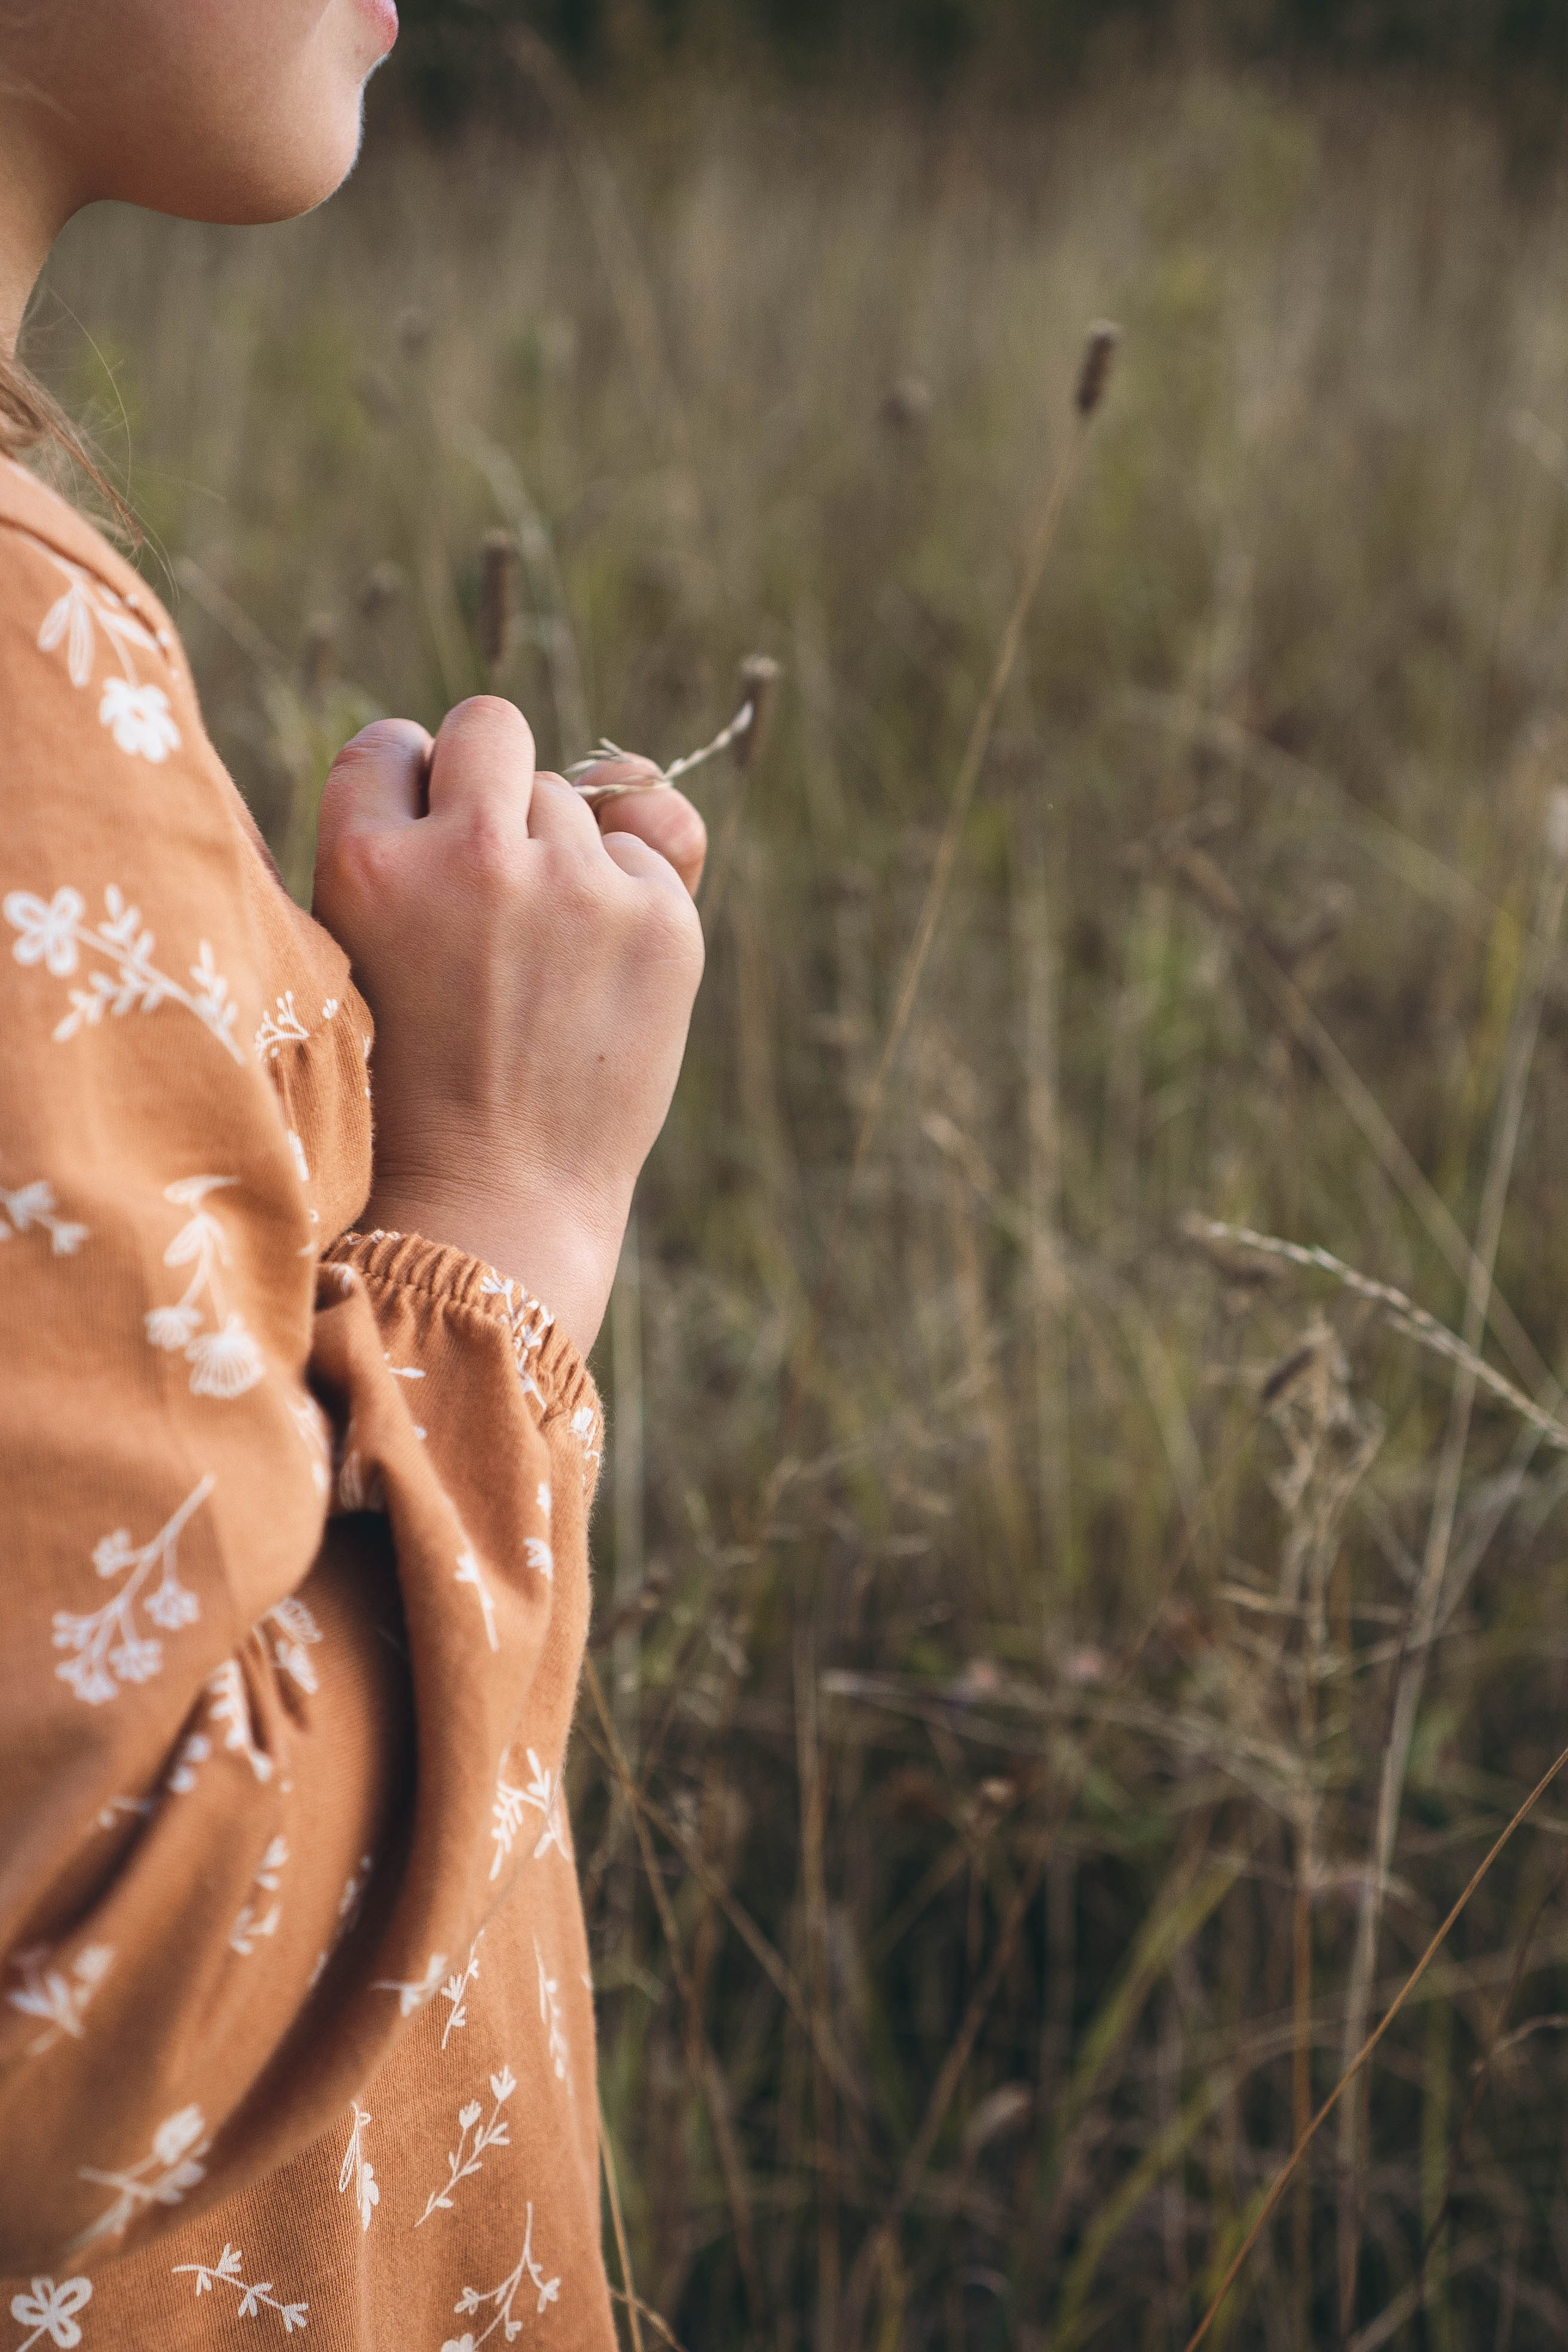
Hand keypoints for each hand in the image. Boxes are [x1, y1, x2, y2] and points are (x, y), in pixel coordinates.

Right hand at [313, 698, 705, 1352]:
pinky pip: (649, 849)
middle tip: (487, 872)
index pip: (388, 744)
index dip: (407, 793)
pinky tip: (595, 981)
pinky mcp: (661, 917)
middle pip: (491, 726)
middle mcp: (473, 855)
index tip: (419, 850)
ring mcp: (577, 884)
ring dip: (559, 854)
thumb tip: (601, 759)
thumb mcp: (370, 952)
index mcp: (369, 864)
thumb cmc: (417, 1084)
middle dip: (488, 777)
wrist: (497, 1203)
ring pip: (572, 797)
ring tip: (536, 964)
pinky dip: (628, 898)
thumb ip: (430, 835)